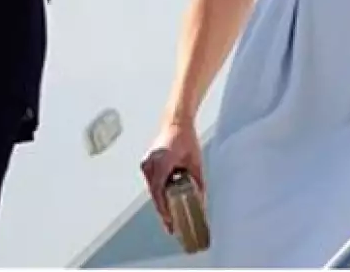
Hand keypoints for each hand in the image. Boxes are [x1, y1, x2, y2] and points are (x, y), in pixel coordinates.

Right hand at [140, 116, 204, 233]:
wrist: (175, 123)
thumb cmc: (187, 141)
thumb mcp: (196, 163)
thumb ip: (199, 183)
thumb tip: (203, 203)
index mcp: (162, 162)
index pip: (160, 192)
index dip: (164, 209)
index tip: (170, 223)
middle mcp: (151, 163)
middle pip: (155, 193)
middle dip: (163, 210)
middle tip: (171, 227)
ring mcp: (146, 162)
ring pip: (152, 189)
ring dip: (160, 202)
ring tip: (170, 218)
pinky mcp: (146, 163)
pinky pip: (152, 182)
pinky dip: (159, 192)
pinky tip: (167, 202)